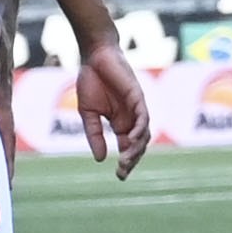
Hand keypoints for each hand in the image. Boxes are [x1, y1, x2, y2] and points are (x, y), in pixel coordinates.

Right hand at [73, 42, 149, 179]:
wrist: (94, 56)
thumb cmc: (91, 81)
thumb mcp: (87, 113)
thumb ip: (94, 135)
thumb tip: (100, 159)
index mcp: (120, 123)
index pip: (128, 148)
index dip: (126, 163)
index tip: (119, 176)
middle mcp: (131, 118)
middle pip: (138, 145)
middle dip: (132, 160)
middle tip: (122, 171)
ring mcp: (136, 108)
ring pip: (143, 134)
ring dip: (136, 149)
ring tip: (125, 160)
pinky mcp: (138, 97)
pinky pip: (143, 117)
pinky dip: (139, 130)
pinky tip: (130, 140)